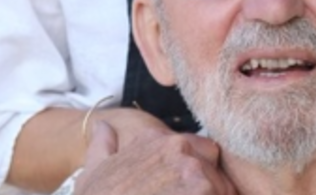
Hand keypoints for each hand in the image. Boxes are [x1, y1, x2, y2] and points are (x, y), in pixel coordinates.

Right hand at [75, 121, 237, 194]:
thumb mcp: (92, 174)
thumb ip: (102, 147)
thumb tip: (103, 128)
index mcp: (155, 139)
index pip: (197, 148)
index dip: (195, 173)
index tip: (183, 190)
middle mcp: (177, 147)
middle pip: (214, 167)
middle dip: (210, 189)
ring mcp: (193, 170)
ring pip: (223, 187)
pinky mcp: (204, 190)